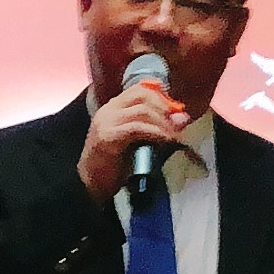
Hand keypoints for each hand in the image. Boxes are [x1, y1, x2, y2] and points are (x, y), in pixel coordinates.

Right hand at [77, 76, 191, 200]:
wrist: (91, 184)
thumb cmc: (115, 164)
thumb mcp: (138, 141)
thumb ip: (156, 128)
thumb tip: (183, 118)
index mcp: (113, 108)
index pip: (139, 88)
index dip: (161, 95)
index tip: (176, 110)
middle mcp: (108, 110)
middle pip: (142, 94)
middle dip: (165, 106)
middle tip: (179, 122)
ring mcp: (106, 122)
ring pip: (142, 110)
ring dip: (163, 121)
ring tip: (175, 134)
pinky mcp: (107, 137)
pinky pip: (136, 128)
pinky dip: (155, 132)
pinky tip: (165, 140)